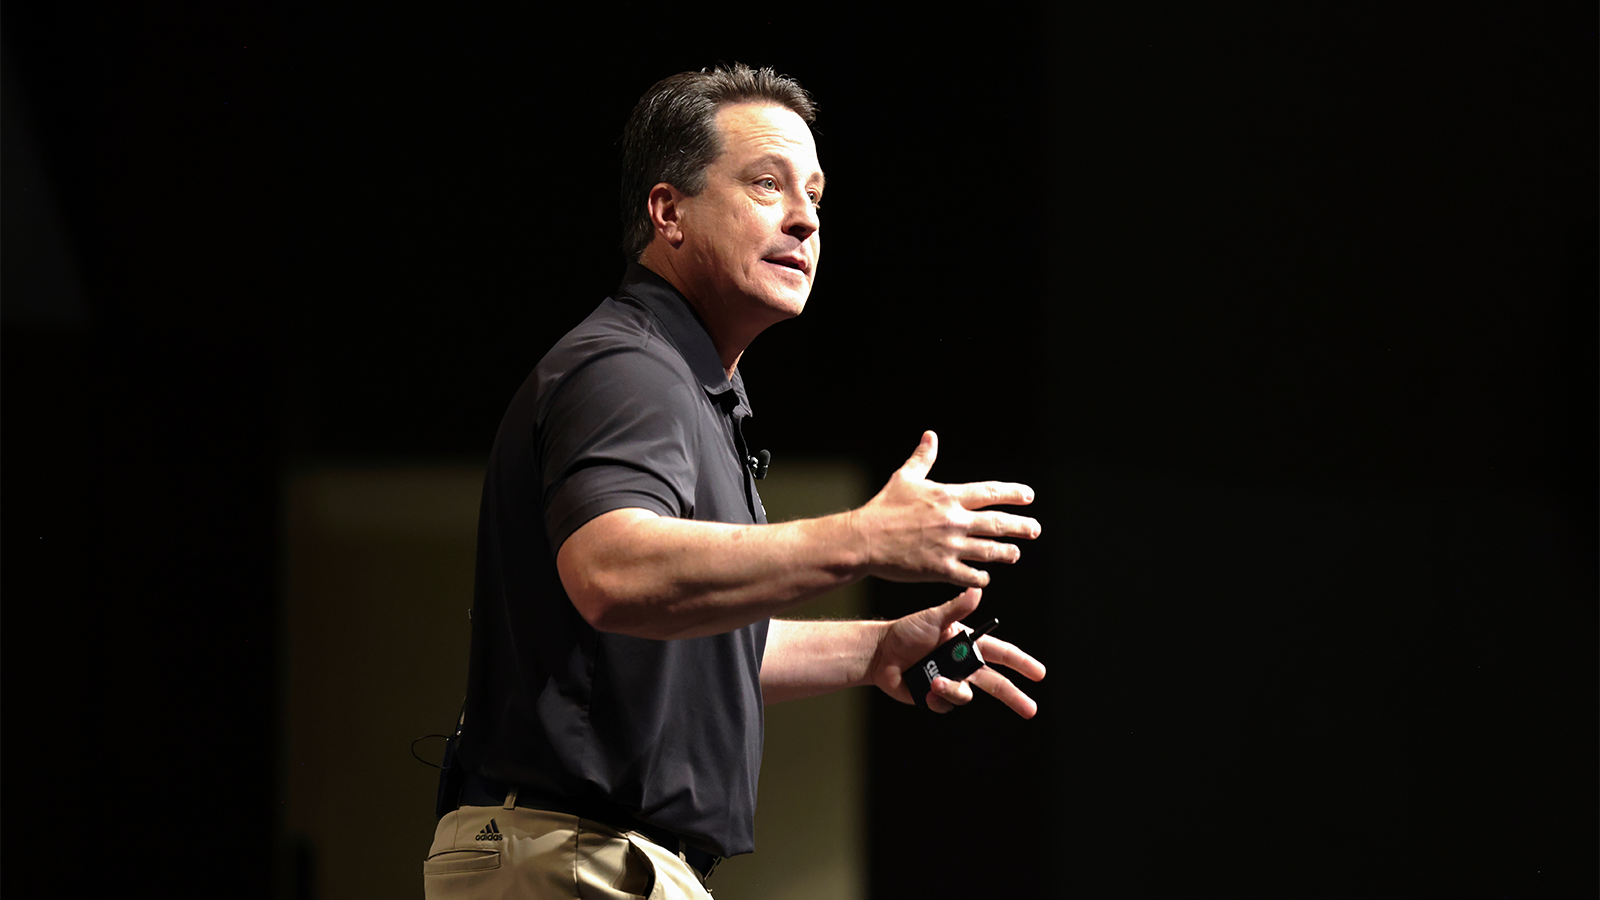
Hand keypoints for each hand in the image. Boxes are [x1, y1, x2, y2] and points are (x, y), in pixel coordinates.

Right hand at [851, 431, 1040, 588]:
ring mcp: (949, 546)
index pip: (989, 492)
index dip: (1013, 493)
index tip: (1029, 497)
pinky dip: (982, 577)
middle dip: (1021, 527)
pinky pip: (971, 575)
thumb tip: (930, 435)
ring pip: (990, 551)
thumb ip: (923, 458)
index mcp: (948, 496)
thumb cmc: (883, 507)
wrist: (864, 539)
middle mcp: (954, 520)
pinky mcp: (941, 569)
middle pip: (998, 523)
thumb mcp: (905, 478)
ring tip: (1015, 553)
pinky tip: (986, 576)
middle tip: (1035, 529)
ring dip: (1007, 553)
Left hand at [869, 588, 1046, 716]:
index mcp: (968, 644)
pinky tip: (926, 688)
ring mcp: (951, 681)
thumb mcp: (932, 618)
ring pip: (967, 695)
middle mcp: (963, 664)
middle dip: (1014, 696)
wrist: (880, 654)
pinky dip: (938, 698)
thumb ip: (956, 608)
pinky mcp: (936, 697)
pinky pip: (946, 705)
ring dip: (954, 690)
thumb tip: (978, 590)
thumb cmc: (906, 631)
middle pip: (995, 683)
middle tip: (1031, 709)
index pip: (1001, 654)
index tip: (1039, 673)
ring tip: (935, 682)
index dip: (1021, 663)